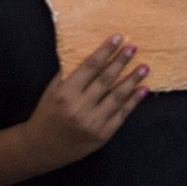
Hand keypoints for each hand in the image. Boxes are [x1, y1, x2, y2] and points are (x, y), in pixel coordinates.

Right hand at [21, 35, 148, 171]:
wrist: (42, 148)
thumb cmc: (46, 114)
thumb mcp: (51, 91)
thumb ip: (68, 73)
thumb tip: (88, 52)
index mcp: (65, 94)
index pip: (90, 67)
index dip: (105, 51)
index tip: (118, 37)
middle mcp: (80, 108)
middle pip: (106, 80)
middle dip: (121, 62)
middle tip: (133, 48)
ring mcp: (93, 123)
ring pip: (118, 97)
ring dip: (133, 80)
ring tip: (144, 67)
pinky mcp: (103, 135)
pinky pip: (122, 114)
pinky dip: (134, 101)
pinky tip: (144, 89)